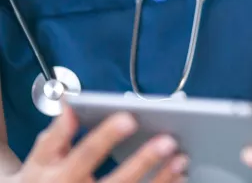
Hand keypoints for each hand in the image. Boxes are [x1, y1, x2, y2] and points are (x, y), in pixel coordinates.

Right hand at [14, 104, 188, 182]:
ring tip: (182, 159)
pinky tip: (179, 178)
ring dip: (160, 179)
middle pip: (116, 181)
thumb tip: (70, 106)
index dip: (106, 137)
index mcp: (61, 176)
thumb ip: (56, 135)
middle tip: (168, 141)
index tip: (129, 118)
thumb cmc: (39, 182)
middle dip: (143, 161)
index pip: (85, 154)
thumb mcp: (39, 159)